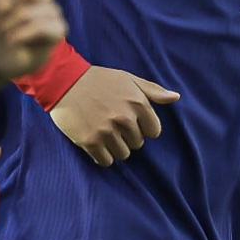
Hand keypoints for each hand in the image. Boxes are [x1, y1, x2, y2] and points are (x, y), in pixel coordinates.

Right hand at [50, 65, 180, 166]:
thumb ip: (152, 90)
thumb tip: (176, 97)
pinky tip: (96, 142)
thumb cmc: (97, 79)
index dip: (143, 127)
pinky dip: (102, 155)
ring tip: (103, 132)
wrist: (63, 81)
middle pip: (138, 144)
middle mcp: (125, 118)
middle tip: (112, 123)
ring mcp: (107, 131)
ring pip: (123, 154)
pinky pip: (106, 161)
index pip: (154, 131)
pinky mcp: (90, 141)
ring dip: (115, 147)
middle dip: (127, 136)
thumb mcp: (127, 79)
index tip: (130, 121)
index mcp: (137, 102)